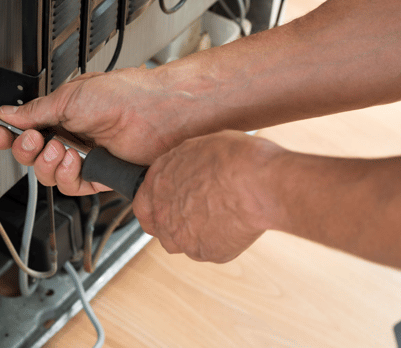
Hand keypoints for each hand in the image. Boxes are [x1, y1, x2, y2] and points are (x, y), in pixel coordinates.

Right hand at [0, 66, 200, 194]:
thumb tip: (10, 113)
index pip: (27, 129)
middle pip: (32, 156)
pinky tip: (73, 161)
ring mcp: (87, 157)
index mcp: (64, 114)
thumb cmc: (124, 95)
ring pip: (48, 174)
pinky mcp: (100, 175)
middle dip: (24, 149)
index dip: (8, 135)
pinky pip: (71, 185)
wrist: (155, 112)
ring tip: (61, 148)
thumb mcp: (70, 97)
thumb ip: (37, 111)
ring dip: (46, 163)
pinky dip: (65, 175)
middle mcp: (74, 136)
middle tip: (32, 139)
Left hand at [133, 131, 283, 262]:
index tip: (170, 203)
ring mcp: (183, 237)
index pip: (143, 203)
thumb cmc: (235, 158)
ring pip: (183, 242)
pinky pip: (211, 250)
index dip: (157, 204)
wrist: (257, 183)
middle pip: (160, 227)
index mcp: (158, 182)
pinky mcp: (206, 253)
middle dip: (176, 222)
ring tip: (222, 216)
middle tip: (201, 211)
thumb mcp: (201, 147)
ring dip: (197, 233)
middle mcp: (164, 213)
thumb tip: (191, 170)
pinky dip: (222, 240)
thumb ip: (185, 165)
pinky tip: (236, 224)